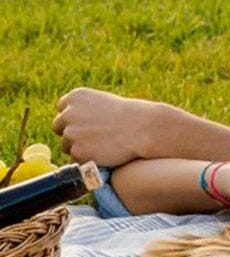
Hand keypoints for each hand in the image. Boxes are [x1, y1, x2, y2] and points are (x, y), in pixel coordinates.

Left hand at [53, 88, 174, 166]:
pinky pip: (75, 159)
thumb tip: (68, 126)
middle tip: (92, 137)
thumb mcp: (104, 102)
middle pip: (58, 127)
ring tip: (103, 145)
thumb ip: (84, 110)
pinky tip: (104, 153)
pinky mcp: (77, 151)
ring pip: (66, 145)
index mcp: (76, 96)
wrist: (144, 129)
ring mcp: (71, 133)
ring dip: (79, 147)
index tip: (87, 123)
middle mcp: (69, 113)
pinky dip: (87, 159)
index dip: (74, 118)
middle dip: (71, 133)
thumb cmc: (130, 116)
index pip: (62, 109)